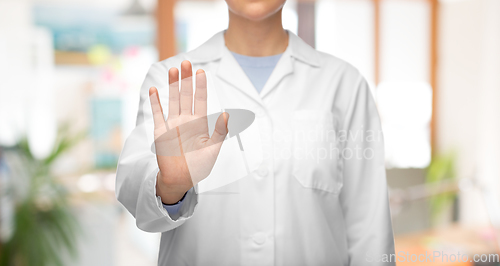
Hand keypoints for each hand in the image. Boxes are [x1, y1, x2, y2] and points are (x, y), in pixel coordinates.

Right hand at [149, 60, 228, 203]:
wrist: (181, 179)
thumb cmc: (199, 166)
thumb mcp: (213, 149)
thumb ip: (219, 132)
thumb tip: (226, 114)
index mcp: (199, 123)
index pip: (200, 100)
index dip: (201, 86)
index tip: (202, 72)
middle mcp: (186, 120)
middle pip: (186, 95)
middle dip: (186, 79)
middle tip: (187, 62)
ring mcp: (172, 124)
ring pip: (173, 100)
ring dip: (173, 85)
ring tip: (173, 69)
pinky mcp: (160, 131)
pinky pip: (157, 114)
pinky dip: (155, 102)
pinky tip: (154, 89)